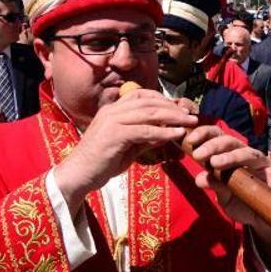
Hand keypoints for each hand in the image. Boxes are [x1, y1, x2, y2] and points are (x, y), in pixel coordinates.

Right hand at [54, 89, 197, 211]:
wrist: (79, 175)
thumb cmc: (103, 162)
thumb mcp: (129, 146)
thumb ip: (146, 137)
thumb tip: (167, 132)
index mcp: (113, 110)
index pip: (142, 95)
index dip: (163, 99)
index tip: (180, 108)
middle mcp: (112, 111)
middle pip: (149, 101)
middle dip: (173, 107)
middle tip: (191, 114)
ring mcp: (112, 121)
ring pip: (149, 113)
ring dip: (173, 117)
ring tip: (190, 122)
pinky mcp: (114, 134)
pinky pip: (144, 130)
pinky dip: (163, 131)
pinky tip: (177, 134)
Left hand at [186, 128, 270, 271]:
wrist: (262, 219)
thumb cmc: (242, 201)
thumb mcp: (225, 197)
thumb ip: (215, 185)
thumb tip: (199, 179)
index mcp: (231, 156)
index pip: (218, 138)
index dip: (204, 135)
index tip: (189, 142)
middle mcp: (248, 156)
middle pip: (232, 143)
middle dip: (214, 146)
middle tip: (199, 155)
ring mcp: (265, 165)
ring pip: (251, 154)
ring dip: (234, 156)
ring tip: (217, 163)